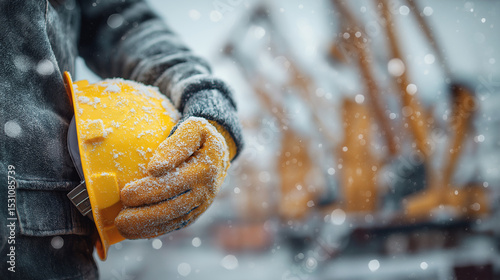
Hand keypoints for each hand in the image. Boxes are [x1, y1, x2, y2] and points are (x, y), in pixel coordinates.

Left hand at [115, 117, 231, 238]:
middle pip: (172, 205)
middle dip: (143, 213)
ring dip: (146, 226)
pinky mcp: (195, 214)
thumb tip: (155, 168)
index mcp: (205, 168)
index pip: (175, 181)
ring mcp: (201, 205)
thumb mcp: (193, 129)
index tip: (126, 193)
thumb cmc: (199, 138)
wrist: (219, 154)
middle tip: (119, 215)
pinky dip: (154, 231)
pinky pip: (174, 225)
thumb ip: (177, 144)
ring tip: (121, 226)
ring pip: (173, 219)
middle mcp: (205, 190)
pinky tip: (134, 232)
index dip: (150, 189)